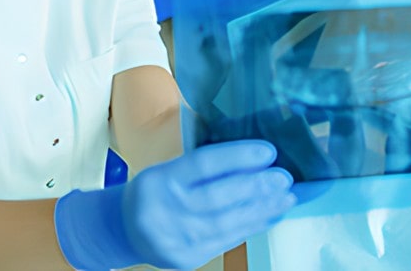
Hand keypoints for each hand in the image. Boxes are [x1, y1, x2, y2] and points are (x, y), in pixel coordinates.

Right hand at [55, 140, 295, 270]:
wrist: (123, 230)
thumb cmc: (155, 191)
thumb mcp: (169, 170)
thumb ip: (205, 166)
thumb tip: (255, 158)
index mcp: (161, 179)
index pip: (204, 164)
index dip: (238, 156)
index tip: (268, 151)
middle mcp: (166, 209)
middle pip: (218, 197)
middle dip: (256, 187)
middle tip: (284, 177)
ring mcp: (177, 238)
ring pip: (227, 223)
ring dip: (262, 209)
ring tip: (286, 197)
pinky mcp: (188, 258)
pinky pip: (227, 241)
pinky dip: (253, 226)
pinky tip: (271, 214)